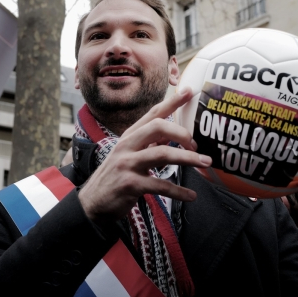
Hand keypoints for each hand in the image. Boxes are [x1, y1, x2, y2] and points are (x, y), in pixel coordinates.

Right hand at [79, 88, 210, 221]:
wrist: (92, 204)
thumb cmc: (116, 177)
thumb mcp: (129, 154)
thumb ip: (149, 143)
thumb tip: (176, 134)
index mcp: (130, 136)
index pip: (153, 113)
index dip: (172, 102)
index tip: (189, 92)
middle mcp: (127, 145)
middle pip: (158, 127)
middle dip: (182, 133)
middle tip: (197, 144)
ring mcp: (127, 164)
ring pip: (162, 154)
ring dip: (188, 159)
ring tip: (205, 164)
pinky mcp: (130, 184)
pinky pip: (160, 184)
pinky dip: (179, 191)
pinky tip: (191, 195)